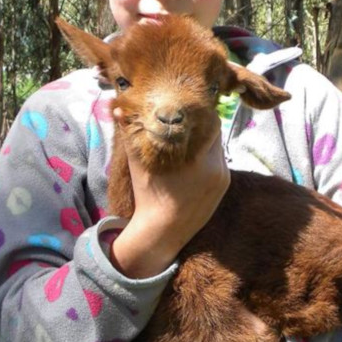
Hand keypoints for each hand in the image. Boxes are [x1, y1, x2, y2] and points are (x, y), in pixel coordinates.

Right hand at [109, 117, 229, 277]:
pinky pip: (220, 163)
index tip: (185, 110)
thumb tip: (118, 109)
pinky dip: (209, 158)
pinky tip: (195, 161)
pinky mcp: (223, 187)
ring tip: (189, 141)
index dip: (198, 113)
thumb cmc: (148, 196)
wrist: (162, 232)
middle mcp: (217, 166)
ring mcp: (223, 177)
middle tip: (187, 122)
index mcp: (199, 157)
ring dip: (207, 142)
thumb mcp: (138, 164)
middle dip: (202, 127)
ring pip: (218, 148)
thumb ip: (131, 133)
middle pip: (215, 134)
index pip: (209, 121)